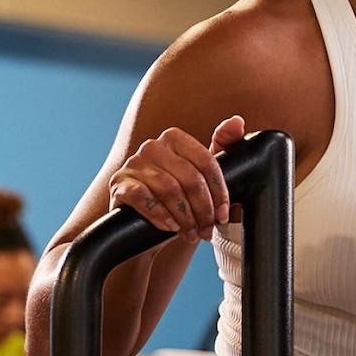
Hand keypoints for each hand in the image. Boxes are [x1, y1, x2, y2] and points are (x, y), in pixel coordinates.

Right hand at [108, 116, 245, 242]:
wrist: (145, 227)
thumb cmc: (178, 199)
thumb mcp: (201, 176)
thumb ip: (222, 146)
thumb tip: (237, 121)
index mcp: (174, 138)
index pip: (206, 161)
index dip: (219, 191)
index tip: (224, 214)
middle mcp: (152, 146)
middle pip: (190, 178)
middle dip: (203, 209)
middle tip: (208, 230)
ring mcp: (133, 163)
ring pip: (169, 189)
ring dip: (185, 217)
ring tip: (192, 233)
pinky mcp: (119, 183)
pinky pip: (143, 197)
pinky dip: (160, 215)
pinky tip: (170, 227)